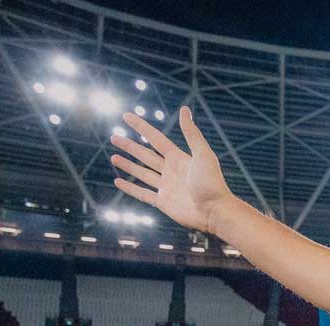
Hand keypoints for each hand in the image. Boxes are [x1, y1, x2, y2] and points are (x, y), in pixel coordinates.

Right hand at [109, 106, 234, 233]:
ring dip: (128, 165)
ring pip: (142, 174)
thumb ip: (191, 133)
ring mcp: (166, 187)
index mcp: (179, 158)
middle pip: (146, 155)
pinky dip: (130, 188)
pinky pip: (143, 194)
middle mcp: (171, 171)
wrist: (215, 211)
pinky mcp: (163, 203)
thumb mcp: (203, 153)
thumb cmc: (212, 182)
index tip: (126, 116)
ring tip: (113, 157)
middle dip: (130, 146)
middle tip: (113, 137)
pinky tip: (118, 181)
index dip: (141, 127)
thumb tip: (184, 109)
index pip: (156, 139)